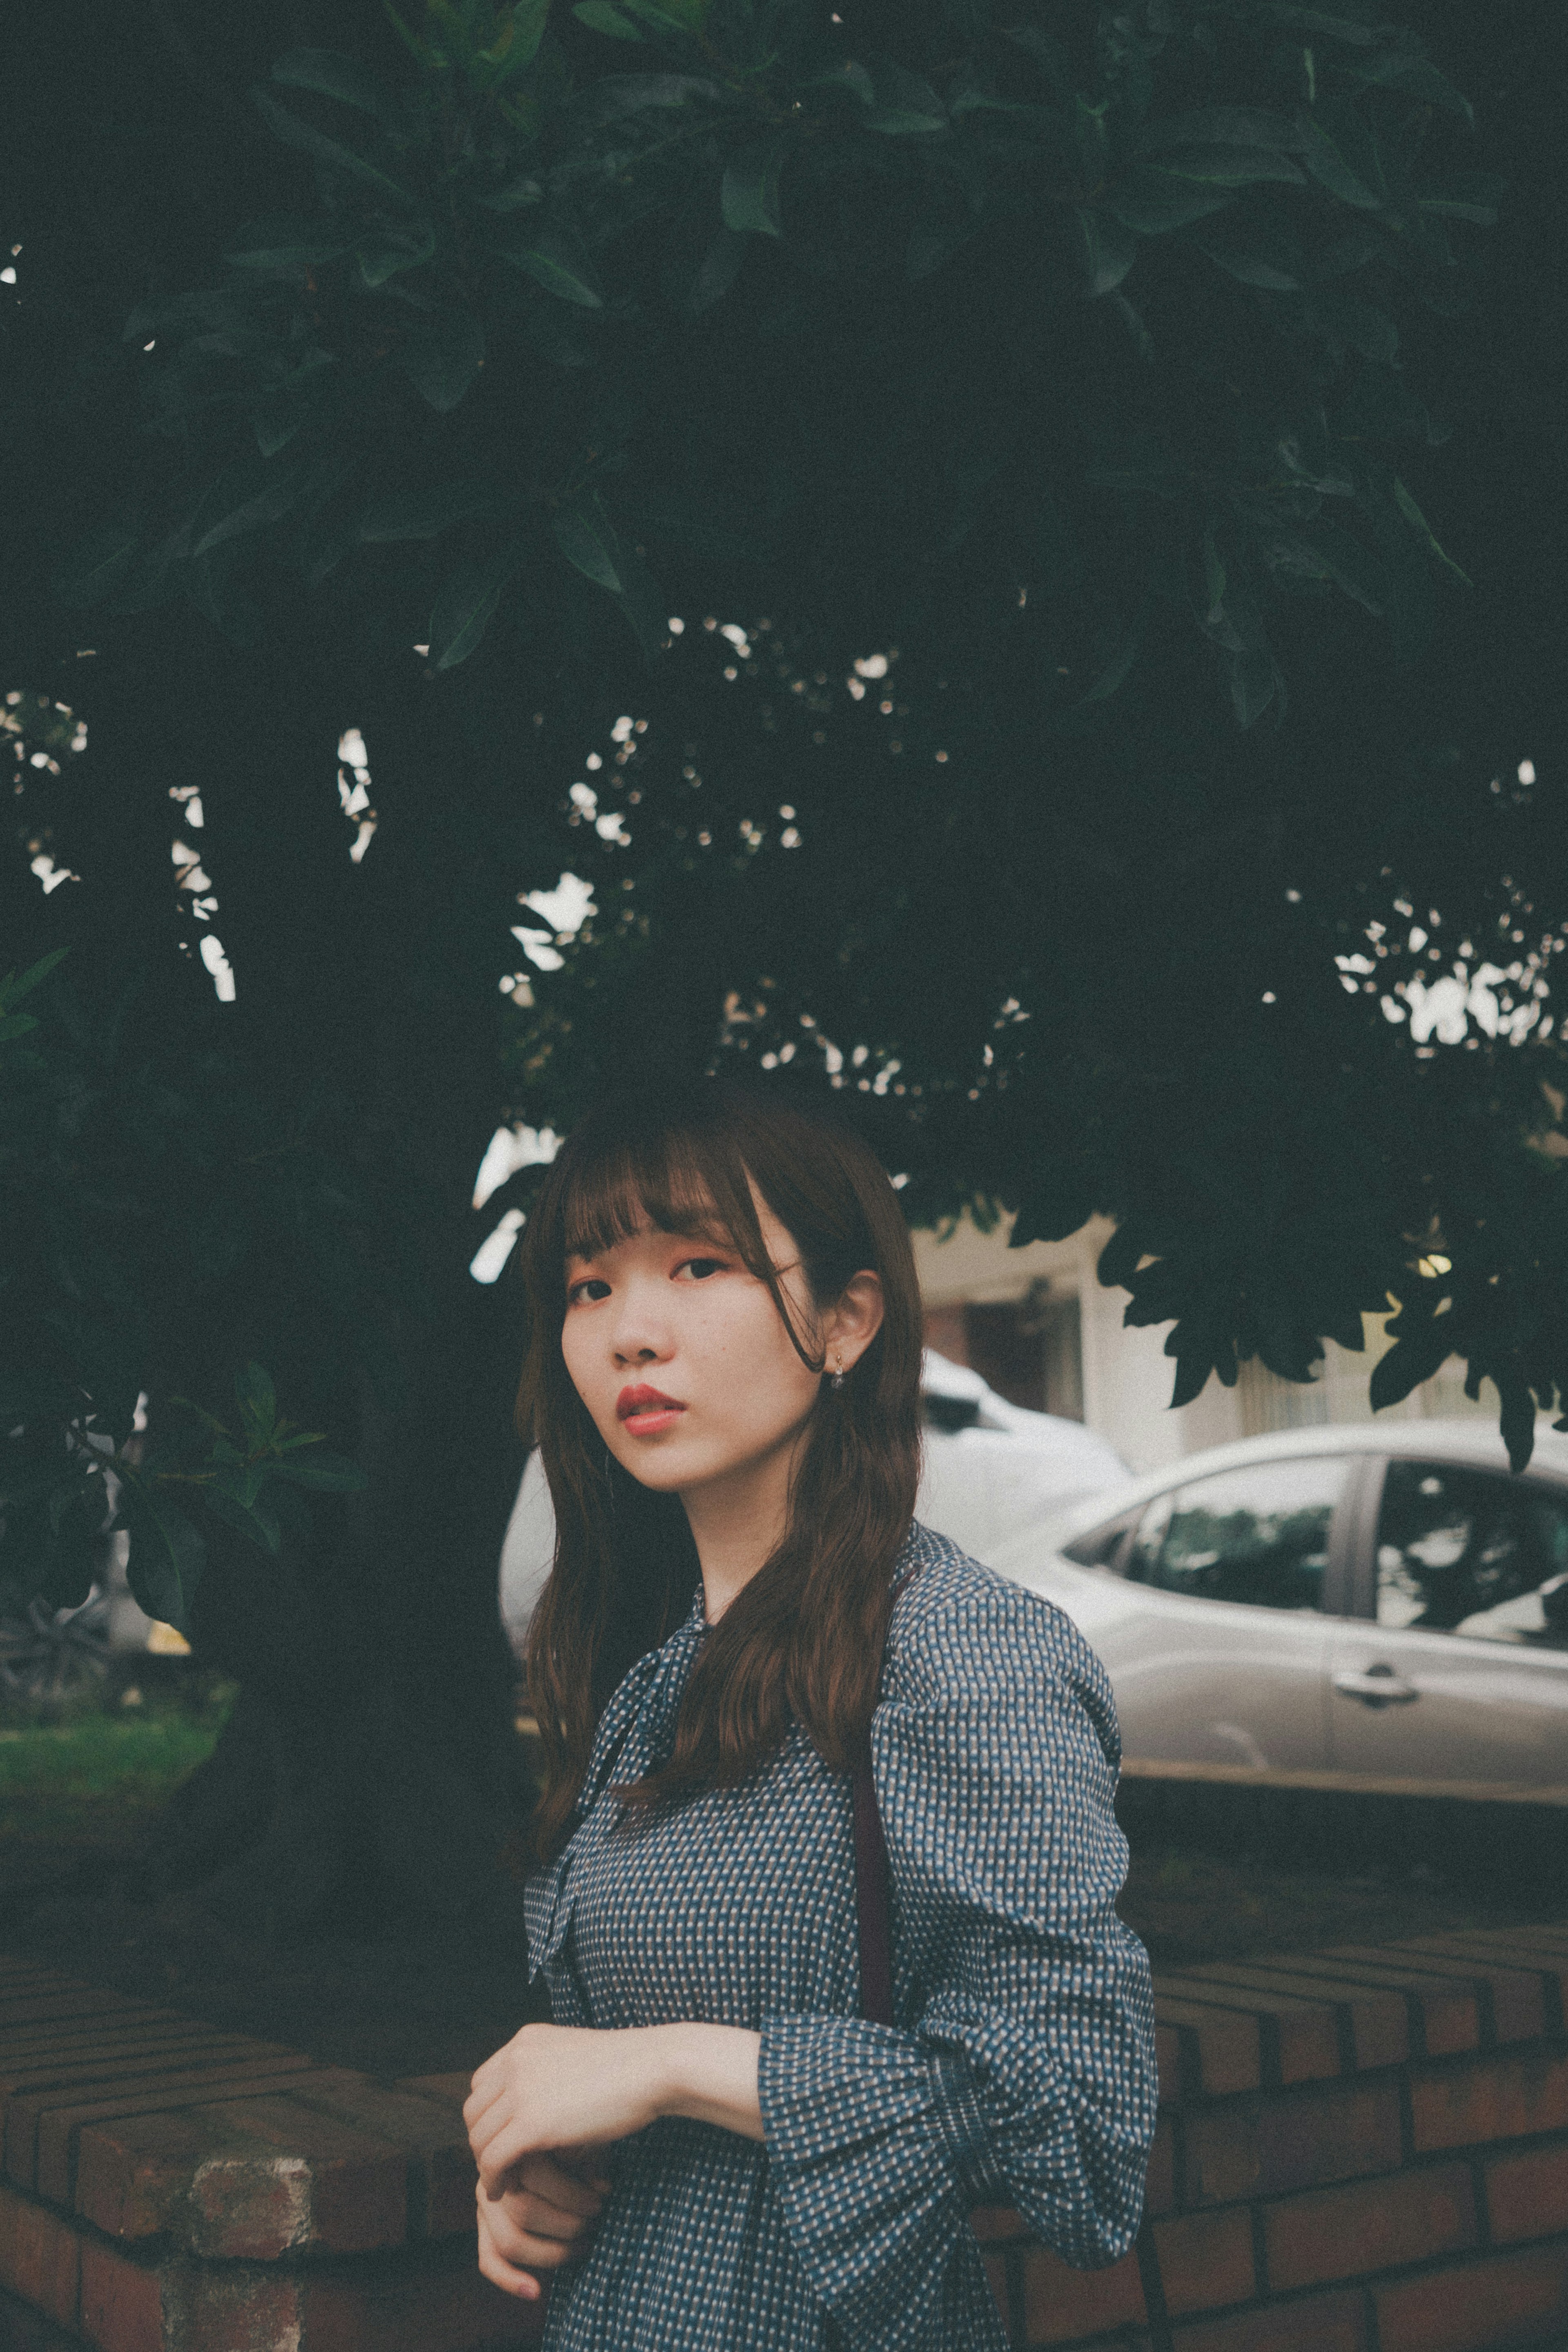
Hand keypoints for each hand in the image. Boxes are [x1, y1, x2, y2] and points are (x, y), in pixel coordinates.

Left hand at [466, 2023, 665, 2196]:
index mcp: (526, 2041)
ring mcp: (521, 2090)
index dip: (487, 2116)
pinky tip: (504, 2190)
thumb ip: (547, 2077)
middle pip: (474, 2111)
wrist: (654, 2068)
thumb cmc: (628, 2069)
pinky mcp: (531, 2123)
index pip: (482, 2083)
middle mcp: (516, 2059)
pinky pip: (494, 2159)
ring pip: (480, 2137)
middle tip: (498, 2165)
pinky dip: (493, 2178)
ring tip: (501, 2182)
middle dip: (483, 2140)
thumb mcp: (574, 2061)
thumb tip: (528, 2117)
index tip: (500, 2138)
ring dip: (486, 2163)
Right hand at [475, 2151, 608, 2301]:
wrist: (546, 2145)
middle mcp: (494, 2177)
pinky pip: (489, 2261)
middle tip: (595, 2223)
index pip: (535, 2174)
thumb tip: (602, 2189)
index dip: (571, 2193)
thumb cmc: (573, 2145)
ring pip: (509, 2241)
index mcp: (512, 2149)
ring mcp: (485, 2205)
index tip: (600, 2200)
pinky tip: (536, 2292)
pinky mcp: (484, 2229)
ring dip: (551, 2253)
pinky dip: (510, 2281)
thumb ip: (589, 2161)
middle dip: (567, 2224)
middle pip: (523, 2212)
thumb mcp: (582, 2142)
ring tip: (583, 2247)